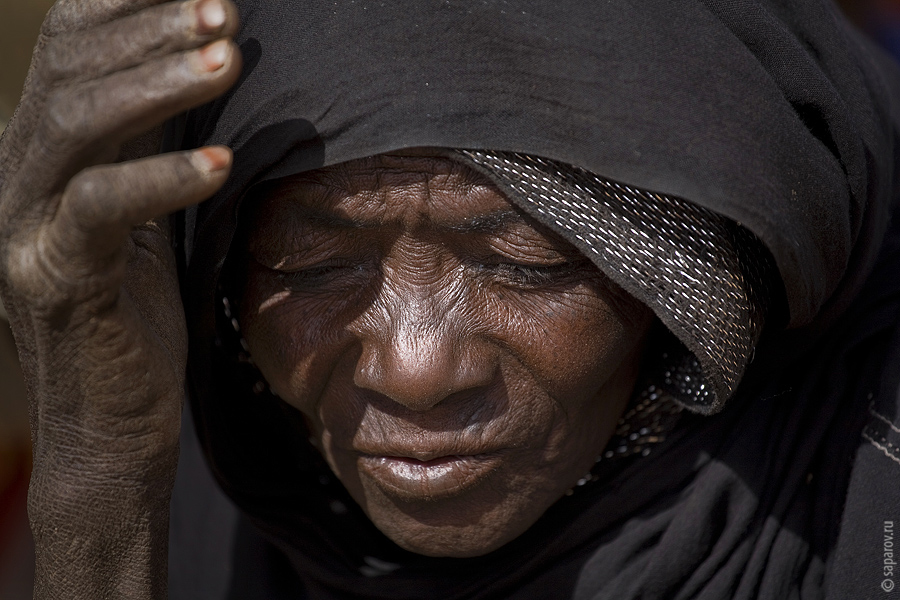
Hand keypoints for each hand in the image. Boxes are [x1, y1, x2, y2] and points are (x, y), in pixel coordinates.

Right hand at [0, 0, 240, 596]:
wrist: (111, 419)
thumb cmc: (139, 311)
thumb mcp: (147, 209)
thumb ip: (154, 141)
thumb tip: (204, 64)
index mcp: (40, 151)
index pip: (70, 50)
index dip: (126, 8)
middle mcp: (17, 176)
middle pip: (70, 74)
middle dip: (148, 32)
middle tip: (223, 9)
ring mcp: (25, 227)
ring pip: (75, 126)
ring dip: (155, 84)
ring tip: (227, 57)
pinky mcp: (57, 280)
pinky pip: (100, 210)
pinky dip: (159, 178)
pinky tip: (221, 162)